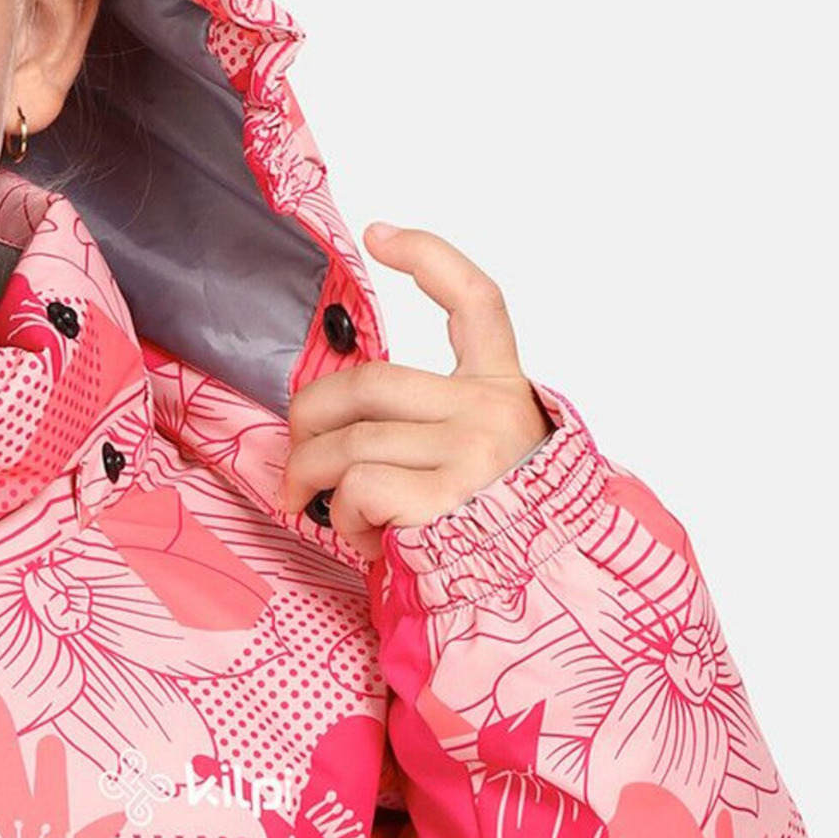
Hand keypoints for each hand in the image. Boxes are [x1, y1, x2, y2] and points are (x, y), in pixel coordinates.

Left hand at [279, 223, 555, 562]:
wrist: (543, 603)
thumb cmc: (494, 532)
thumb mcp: (480, 460)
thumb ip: (429, 424)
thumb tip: (332, 422)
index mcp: (505, 391)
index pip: (476, 302)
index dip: (428, 258)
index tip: (379, 234)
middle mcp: (493, 412)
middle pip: (369, 381)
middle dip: (310, 417)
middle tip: (295, 456)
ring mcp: (474, 452)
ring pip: (351, 441)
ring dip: (315, 480)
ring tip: (327, 511)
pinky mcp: (449, 498)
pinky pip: (360, 488)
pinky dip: (344, 517)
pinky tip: (364, 537)